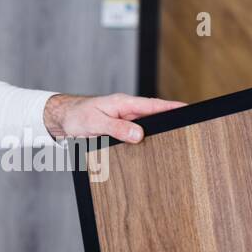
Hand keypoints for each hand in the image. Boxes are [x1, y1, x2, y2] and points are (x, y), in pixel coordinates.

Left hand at [42, 93, 186, 142]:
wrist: (61, 119)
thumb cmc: (77, 116)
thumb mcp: (96, 122)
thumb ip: (117, 128)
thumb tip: (139, 134)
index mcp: (124, 104)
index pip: (154, 105)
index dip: (172, 107)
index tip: (189, 109)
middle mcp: (126, 111)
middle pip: (154, 116)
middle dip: (170, 122)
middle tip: (188, 128)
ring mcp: (124, 121)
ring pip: (146, 127)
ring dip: (157, 134)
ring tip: (174, 140)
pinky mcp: (119, 130)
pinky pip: (135, 135)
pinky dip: (143, 141)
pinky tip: (150, 148)